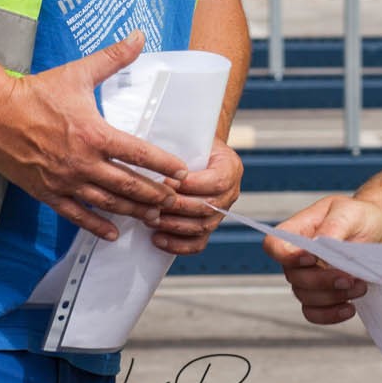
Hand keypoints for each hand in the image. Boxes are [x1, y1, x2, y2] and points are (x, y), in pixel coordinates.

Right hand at [0, 33, 189, 240]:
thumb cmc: (36, 92)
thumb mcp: (78, 72)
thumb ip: (113, 57)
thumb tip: (138, 36)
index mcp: (94, 134)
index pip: (138, 153)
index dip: (163, 165)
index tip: (182, 173)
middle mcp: (83, 162)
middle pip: (128, 185)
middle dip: (155, 194)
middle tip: (176, 201)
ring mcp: (65, 181)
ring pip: (107, 203)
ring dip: (133, 211)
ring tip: (154, 217)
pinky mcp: (47, 193)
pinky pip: (77, 215)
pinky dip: (97, 226)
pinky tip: (114, 233)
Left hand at [149, 139, 242, 255]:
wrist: (199, 152)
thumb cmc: (191, 143)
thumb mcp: (191, 138)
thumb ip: (181, 150)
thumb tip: (155, 160)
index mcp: (230, 167)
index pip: (216, 182)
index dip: (191, 185)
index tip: (166, 181)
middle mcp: (230, 192)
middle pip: (208, 207)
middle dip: (177, 207)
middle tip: (152, 204)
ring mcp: (221, 212)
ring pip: (202, 227)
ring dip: (173, 225)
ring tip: (150, 219)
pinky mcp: (209, 226)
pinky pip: (198, 243)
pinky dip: (178, 244)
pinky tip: (158, 239)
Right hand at [264, 195, 381, 325]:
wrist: (380, 233)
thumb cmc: (361, 218)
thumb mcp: (350, 213)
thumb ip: (333, 227)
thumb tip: (321, 244)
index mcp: (297, 231)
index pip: (274, 246)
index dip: (286, 256)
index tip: (312, 259)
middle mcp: (297, 257)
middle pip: (294, 277)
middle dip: (323, 281)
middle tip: (350, 278)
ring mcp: (307, 278)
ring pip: (306, 297)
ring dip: (334, 297)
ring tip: (360, 286)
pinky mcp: (321, 297)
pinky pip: (314, 313)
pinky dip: (331, 314)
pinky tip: (350, 308)